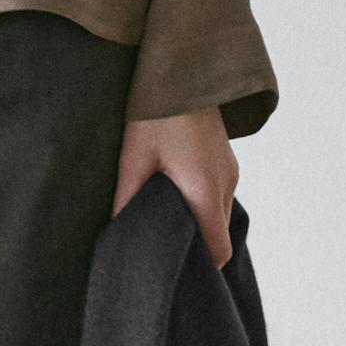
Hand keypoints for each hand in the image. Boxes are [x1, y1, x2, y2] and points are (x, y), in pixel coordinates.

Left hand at [112, 105, 236, 267]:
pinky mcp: (226, 157)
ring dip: (199, 221)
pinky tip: (174, 192)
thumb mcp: (133, 158)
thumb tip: (116, 232)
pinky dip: (203, 201)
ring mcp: (229, 169)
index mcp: (205, 191)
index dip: (202, 268)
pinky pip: (219, 191)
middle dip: (196, 246)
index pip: (218, 250)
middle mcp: (225, 184)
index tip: (179, 274)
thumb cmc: (156, 113)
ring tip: (165, 220)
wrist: (184, 71)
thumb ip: (126, 199)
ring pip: (219, 212)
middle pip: (219, 233)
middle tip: (164, 249)